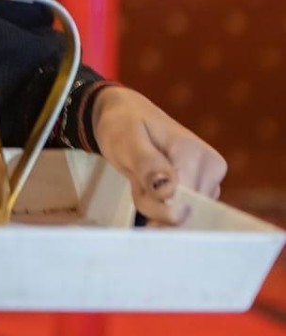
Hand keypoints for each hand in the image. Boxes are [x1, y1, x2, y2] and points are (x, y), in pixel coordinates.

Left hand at [91, 85, 226, 224]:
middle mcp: (211, 169)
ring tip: (141, 178)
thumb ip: (146, 165)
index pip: (183, 201)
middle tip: (136, 178)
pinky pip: (180, 216)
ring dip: (152, 207)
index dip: (156, 207)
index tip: (139, 191)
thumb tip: (170, 191)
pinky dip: (158, 208)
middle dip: (151, 206)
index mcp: (195, 153)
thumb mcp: (126, 140)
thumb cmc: (123, 125)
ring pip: (180, 218)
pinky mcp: (203, 193)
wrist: (126, 117)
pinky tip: (149, 187)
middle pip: (182, 213)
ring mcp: (210, 182)